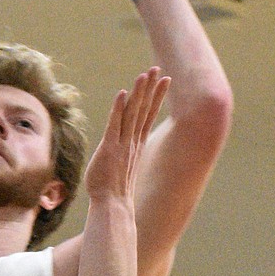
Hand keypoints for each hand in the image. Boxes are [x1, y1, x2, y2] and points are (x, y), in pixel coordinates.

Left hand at [83, 69, 170, 201]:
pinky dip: (119, 109)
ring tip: (144, 75)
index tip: (165, 80)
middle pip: (144, 109)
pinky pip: (115, 125)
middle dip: (151, 88)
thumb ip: (124, 155)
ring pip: (132, 114)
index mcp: (136, 145)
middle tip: (157, 69)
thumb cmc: (114, 190)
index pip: (148, 115)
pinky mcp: (109, 149)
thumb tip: (124, 152)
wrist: (112, 206)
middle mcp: (132, 142)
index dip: (157, 96)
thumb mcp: (122, 167)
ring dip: (138, 93)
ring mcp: (122, 145)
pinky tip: (123, 93)